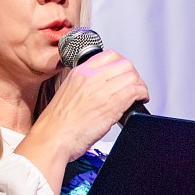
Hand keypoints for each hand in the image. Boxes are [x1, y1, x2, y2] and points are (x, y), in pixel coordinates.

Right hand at [18, 51, 148, 193]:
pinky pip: (134, 90)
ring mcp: (101, 89)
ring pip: (131, 76)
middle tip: (134, 85)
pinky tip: (140, 100)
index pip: (109, 55)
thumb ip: (84, 87)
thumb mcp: (67, 95)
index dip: (121, 64)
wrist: (52, 139)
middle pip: (124, 63)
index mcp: (79, 72)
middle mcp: (91, 77)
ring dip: (139, 85)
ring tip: (139, 94)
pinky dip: (142, 94)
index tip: (123, 74)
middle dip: (133, 74)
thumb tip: (101, 91)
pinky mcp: (111, 104)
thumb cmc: (56, 126)